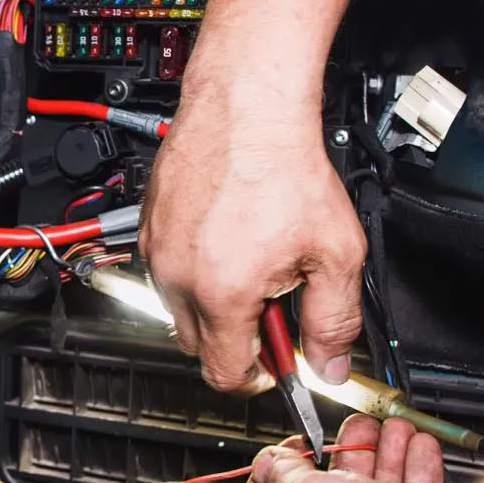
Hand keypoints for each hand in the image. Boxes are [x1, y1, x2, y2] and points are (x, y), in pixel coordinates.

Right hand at [138, 74, 364, 390]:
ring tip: (250, 259)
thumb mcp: (336, 252)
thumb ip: (334, 320)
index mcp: (222, 293)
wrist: (247, 108)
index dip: (257, 374)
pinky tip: (226, 236)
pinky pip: (166, 271)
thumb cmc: (285, 166)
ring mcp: (157, 251)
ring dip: (212, 301)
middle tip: (271, 301)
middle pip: (198, 345)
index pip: (224, 373)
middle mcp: (178, 277)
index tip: (275, 361)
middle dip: (235, 336)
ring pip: (178, 307)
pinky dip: (194, 268)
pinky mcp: (148, 227)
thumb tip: (331, 365)